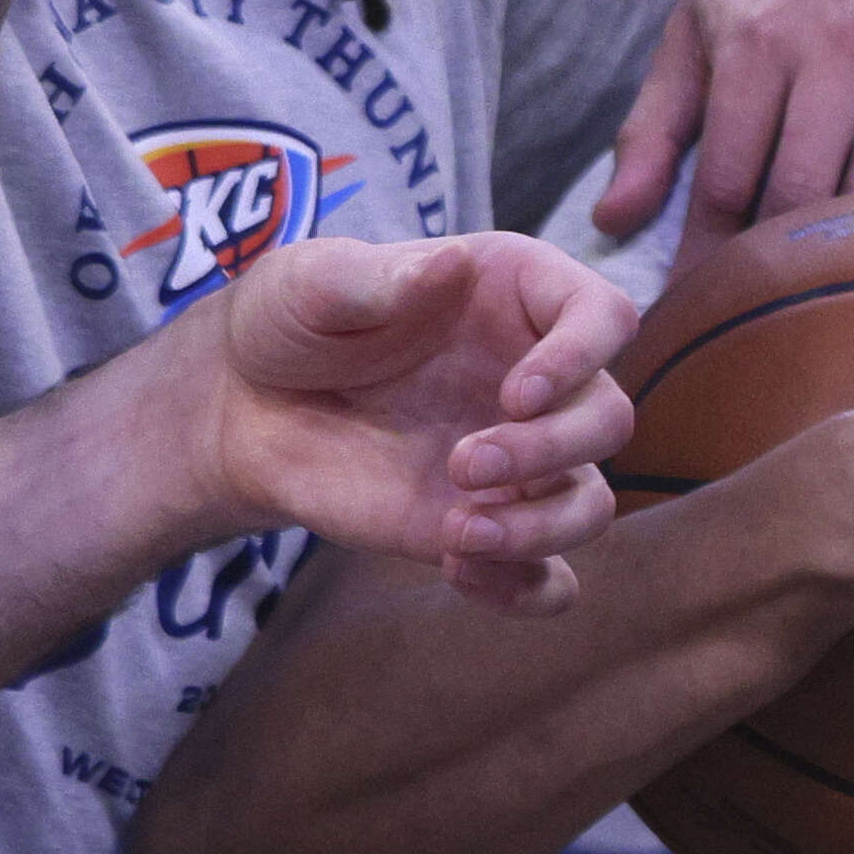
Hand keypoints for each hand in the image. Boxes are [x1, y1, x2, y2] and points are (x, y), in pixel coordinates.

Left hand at [189, 230, 632, 612]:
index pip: (604, 315)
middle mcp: (537, 379)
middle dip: (550, 450)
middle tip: (463, 465)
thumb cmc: (289, 323)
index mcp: (516, 298)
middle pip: (608, 419)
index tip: (516, 394)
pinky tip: (461, 573)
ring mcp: (520, 460)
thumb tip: (450, 263)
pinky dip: (527, 590)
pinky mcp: (489, 527)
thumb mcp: (313, 283)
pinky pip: (549, 578)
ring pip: (591, 504)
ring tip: (461, 536)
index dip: (582, 357)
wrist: (245, 408)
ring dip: (542, 528)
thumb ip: (378, 278)